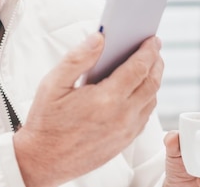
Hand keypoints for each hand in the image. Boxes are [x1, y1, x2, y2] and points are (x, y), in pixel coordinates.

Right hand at [13, 33, 163, 186]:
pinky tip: (137, 90)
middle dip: (156, 63)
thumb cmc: (46, 122)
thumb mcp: (54, 83)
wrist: (43, 161)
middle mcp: (121, 117)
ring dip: (154, 81)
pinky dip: (147, 99)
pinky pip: (144, 116)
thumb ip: (78, 58)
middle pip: (152, 83)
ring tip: (148, 66)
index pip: (138, 68)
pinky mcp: (124, 142)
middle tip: (154, 48)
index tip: (152, 39)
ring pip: (152, 101)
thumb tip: (99, 38)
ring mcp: (125, 132)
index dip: (149, 51)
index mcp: (105, 99)